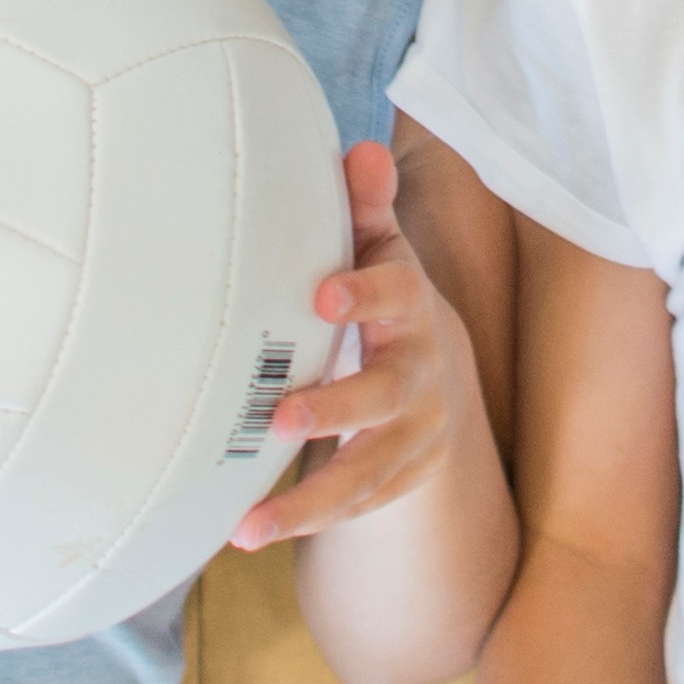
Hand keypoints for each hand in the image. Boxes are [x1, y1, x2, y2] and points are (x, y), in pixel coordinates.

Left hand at [226, 143, 472, 547]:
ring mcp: (412, 434)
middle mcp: (419, 375)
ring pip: (368, 470)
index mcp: (410, 309)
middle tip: (280, 415)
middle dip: (337, 407)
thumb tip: (361, 149)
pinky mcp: (397, 479)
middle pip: (386, 394)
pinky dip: (305, 521)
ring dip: (310, 498)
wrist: (433, 378)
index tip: (321, 294)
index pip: (399, 295)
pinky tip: (249, 533)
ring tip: (250, 524)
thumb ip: (364, 208)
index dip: (365, 295)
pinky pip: (353, 507)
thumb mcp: (379, 250)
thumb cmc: (381, 301)